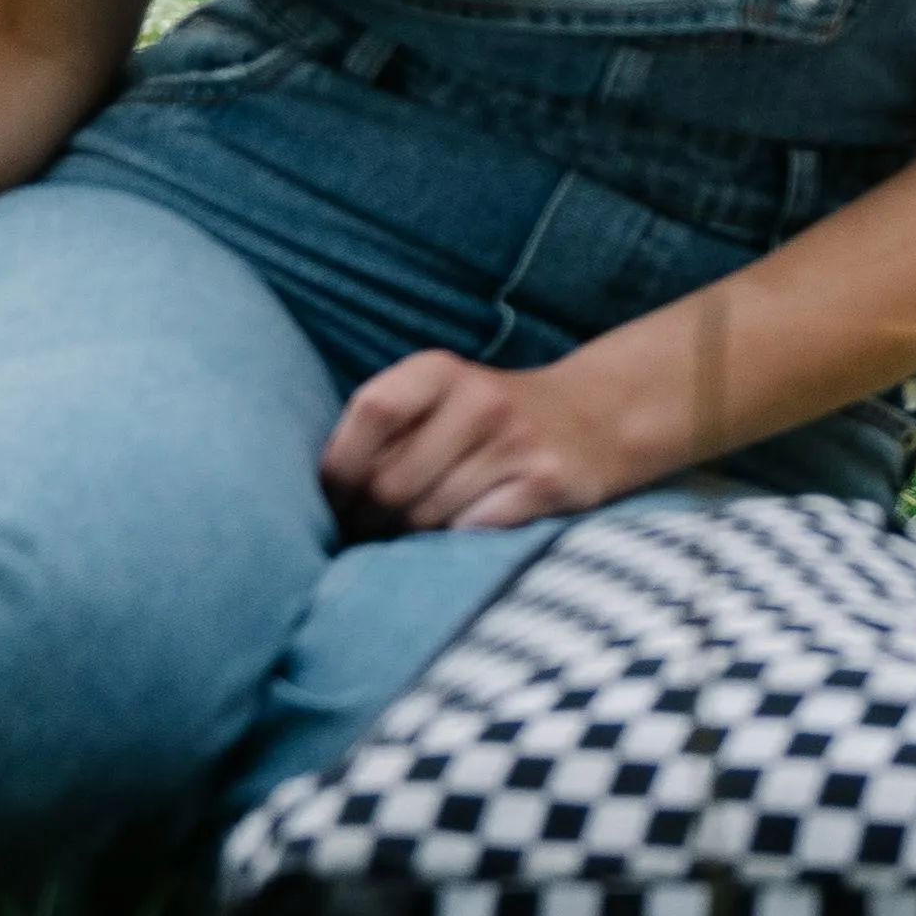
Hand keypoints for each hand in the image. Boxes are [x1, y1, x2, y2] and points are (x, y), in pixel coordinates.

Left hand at [322, 350, 686, 536]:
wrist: (597, 417)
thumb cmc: (489, 422)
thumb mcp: (437, 399)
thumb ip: (384, 430)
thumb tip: (318, 501)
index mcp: (438, 370)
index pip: (372, 412)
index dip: (340, 468)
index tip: (335, 501)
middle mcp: (480, 399)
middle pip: (392, 482)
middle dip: (371, 522)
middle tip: (374, 535)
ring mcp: (517, 441)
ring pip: (428, 517)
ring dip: (412, 540)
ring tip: (414, 539)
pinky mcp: (548, 482)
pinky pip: (474, 532)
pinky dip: (458, 545)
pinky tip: (460, 540)